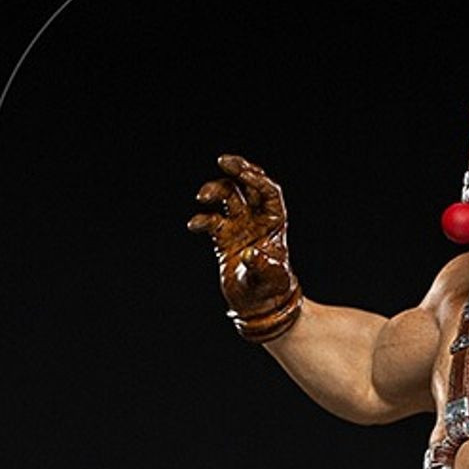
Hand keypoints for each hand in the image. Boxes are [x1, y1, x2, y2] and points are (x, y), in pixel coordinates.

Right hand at [188, 153, 302, 341]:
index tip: (243, 173)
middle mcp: (256, 220)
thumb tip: (251, 254)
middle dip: (238, 168)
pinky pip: (211, 221)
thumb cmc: (272, 292)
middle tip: (223, 160)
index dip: (257, 179)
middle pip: (248, 184)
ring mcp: (239, 227)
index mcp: (273, 223)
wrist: (259, 308)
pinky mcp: (223, 240)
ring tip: (202, 197)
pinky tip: (195, 225)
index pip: (268, 192)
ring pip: (227, 197)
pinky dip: (202, 220)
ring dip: (214, 190)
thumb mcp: (272, 279)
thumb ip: (263, 265)